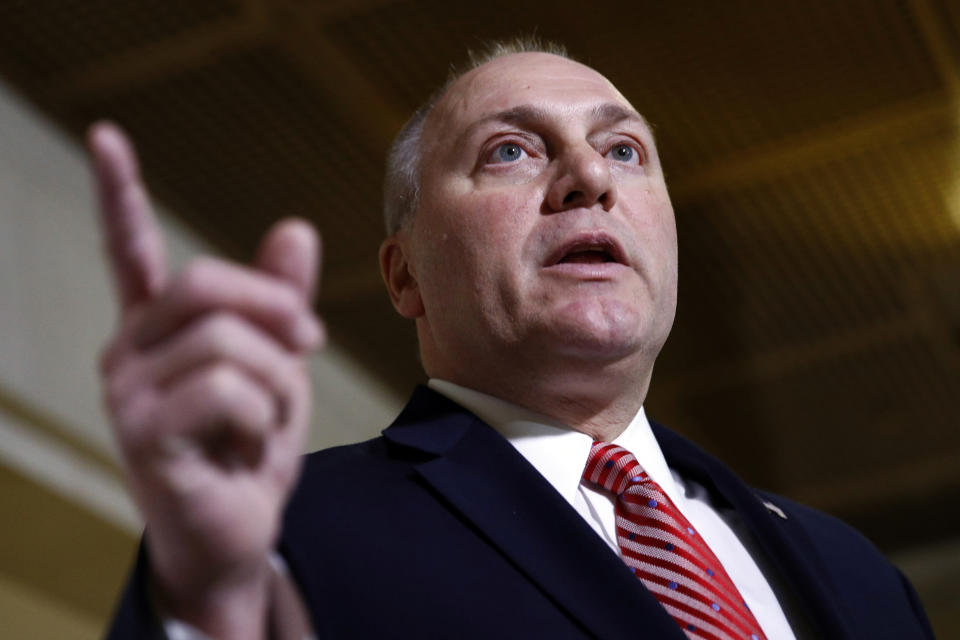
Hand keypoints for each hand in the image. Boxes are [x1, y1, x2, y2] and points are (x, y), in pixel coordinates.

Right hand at [89, 122, 322, 638]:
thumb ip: (279, 303)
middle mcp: (129, 350)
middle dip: (274, 308)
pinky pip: (229, 389)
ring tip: (262, 421)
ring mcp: (128, 392)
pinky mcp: (143, 433)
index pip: (130, 250)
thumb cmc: (250, 445)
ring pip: (228, 340)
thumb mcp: (277, 365)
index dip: (119, 193)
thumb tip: (294, 228)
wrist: (237, 531)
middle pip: (203, 283)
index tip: (106, 135)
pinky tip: (244, 446)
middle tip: (310, 340)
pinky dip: (263, 416)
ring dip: (276, 381)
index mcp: (158, 328)